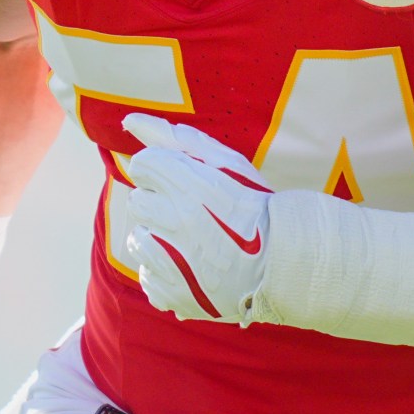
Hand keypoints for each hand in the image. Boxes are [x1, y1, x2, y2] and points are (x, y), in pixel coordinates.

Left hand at [121, 113, 274, 323]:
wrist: (284, 262)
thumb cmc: (255, 204)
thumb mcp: (224, 163)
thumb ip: (173, 138)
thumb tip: (129, 120)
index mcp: (188, 184)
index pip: (143, 164)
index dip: (164, 171)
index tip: (186, 182)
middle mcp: (175, 222)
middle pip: (138, 202)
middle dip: (160, 204)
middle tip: (193, 214)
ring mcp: (171, 261)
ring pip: (138, 240)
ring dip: (159, 239)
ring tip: (194, 242)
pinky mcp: (171, 293)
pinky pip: (147, 276)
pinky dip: (165, 273)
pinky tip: (193, 268)